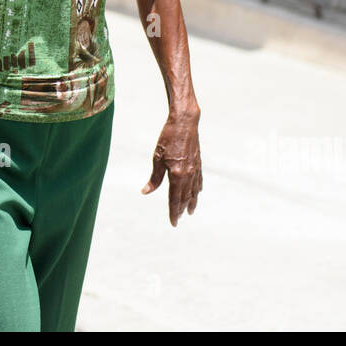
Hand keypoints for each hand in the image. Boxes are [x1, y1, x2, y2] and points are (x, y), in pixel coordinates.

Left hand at [141, 109, 201, 225]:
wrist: (184, 123)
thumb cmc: (168, 138)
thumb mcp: (157, 158)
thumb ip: (154, 178)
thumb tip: (146, 191)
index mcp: (176, 175)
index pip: (174, 199)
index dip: (173, 211)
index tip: (173, 222)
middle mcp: (188, 174)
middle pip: (185, 197)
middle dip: (181, 209)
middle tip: (178, 218)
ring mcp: (195, 169)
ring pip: (194, 190)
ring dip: (192, 202)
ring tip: (190, 211)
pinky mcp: (198, 162)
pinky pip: (199, 180)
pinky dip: (197, 188)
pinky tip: (197, 192)